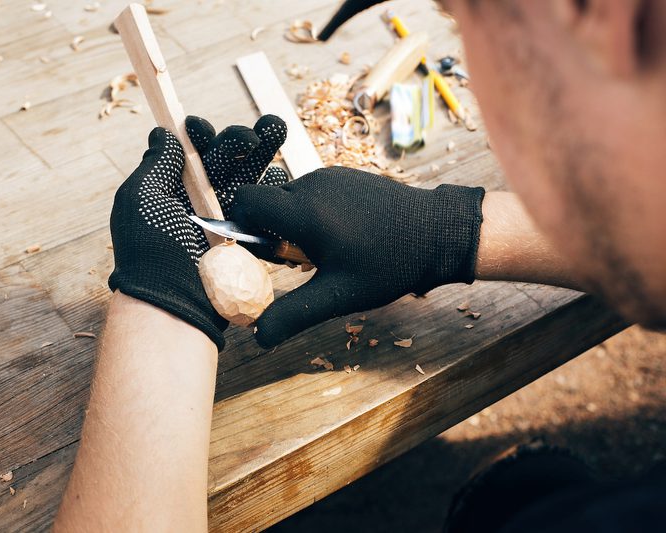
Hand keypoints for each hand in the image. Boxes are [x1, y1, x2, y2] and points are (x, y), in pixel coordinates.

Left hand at [108, 116, 288, 349]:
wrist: (176, 301)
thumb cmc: (152, 249)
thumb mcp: (140, 199)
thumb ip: (156, 163)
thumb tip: (162, 133)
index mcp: (174, 192)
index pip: (193, 154)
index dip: (200, 136)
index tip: (199, 128)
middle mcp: (201, 204)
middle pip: (227, 161)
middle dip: (241, 139)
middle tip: (253, 132)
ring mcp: (228, 222)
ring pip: (252, 180)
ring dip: (265, 154)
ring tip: (276, 133)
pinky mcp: (250, 241)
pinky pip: (268, 210)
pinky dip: (277, 191)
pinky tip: (282, 176)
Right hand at [231, 167, 485, 347]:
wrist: (440, 232)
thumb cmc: (388, 264)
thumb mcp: (337, 295)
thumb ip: (293, 314)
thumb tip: (258, 336)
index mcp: (303, 210)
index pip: (246, 201)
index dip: (239, 224)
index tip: (255, 251)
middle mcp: (312, 185)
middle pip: (268, 203)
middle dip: (270, 231)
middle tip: (296, 261)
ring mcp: (331, 177)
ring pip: (291, 198)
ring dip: (293, 224)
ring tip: (324, 252)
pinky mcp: (347, 176)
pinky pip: (313, 192)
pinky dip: (313, 213)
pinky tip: (342, 237)